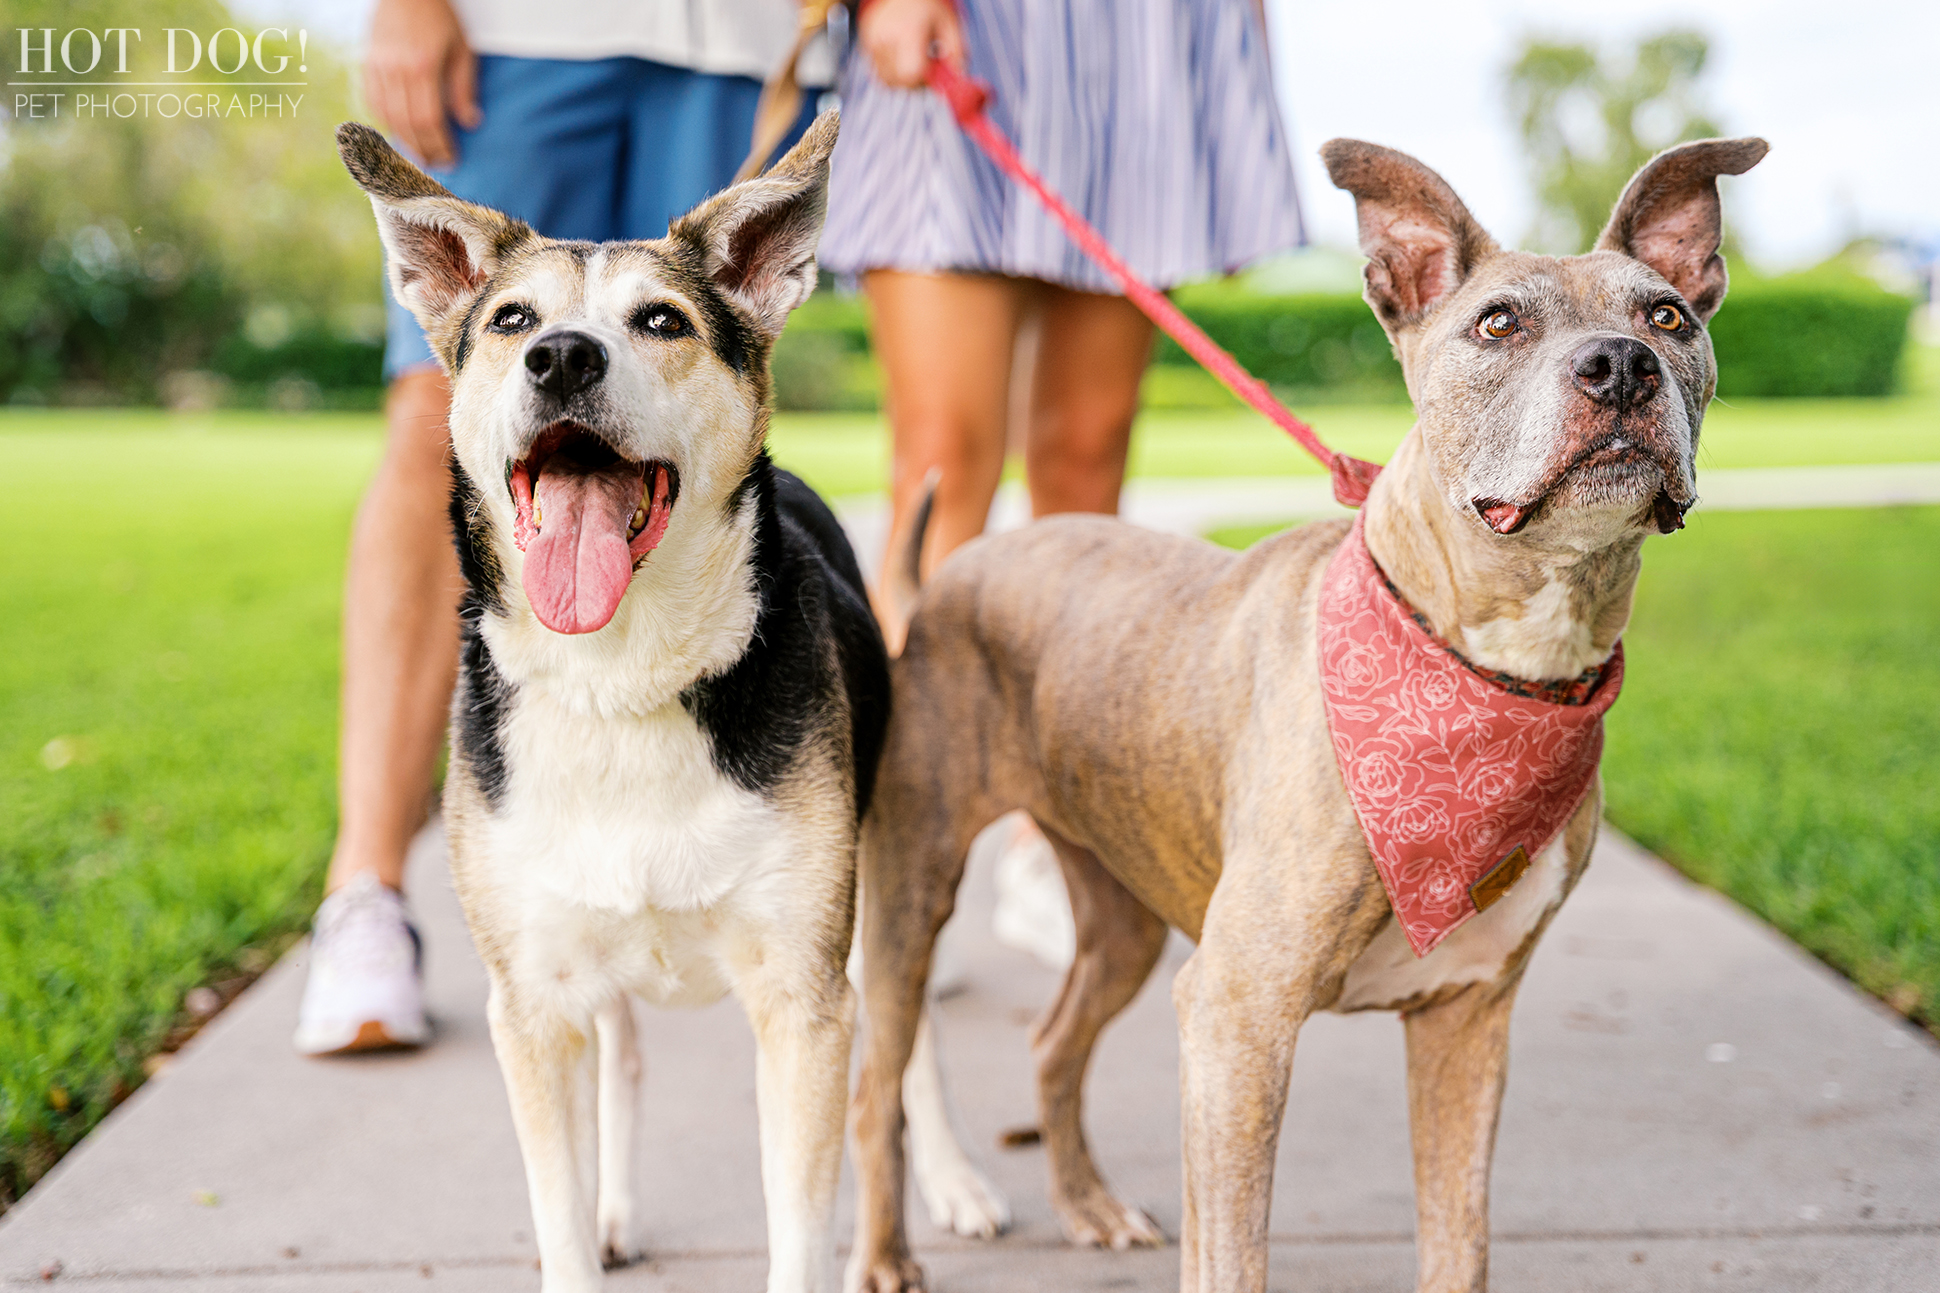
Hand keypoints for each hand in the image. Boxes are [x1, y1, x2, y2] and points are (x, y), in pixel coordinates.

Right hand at [363, 0, 480, 168]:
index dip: (440, 145)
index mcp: (423, 67)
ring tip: (419, 155)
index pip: (430, 120)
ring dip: (403, 141)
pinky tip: (399, 132)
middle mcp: (397, 70)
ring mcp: (378, 66)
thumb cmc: (440, 17)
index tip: (450, 160)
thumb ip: (464, 87)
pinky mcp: (367, 63)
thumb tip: (470, 123)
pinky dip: (385, 121)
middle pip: (408, 124)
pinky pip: (373, 101)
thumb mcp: (462, 49)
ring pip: (388, 116)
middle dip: (423, 150)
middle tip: (436, 165)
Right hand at [858, 0, 964, 89]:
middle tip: (923, 70)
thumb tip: (958, 77)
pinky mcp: (865, 43)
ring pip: (885, 79)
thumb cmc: (926, 3)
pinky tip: (900, 53)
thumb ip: (956, 51)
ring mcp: (872, 41)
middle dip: (912, 83)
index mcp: (908, 32)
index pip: (910, 74)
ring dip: (900, 77)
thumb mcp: (948, 22)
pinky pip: (877, 70)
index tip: (931, 75)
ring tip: (911, 58)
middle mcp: (886, 38)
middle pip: (896, 81)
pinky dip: (890, 69)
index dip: (922, 82)